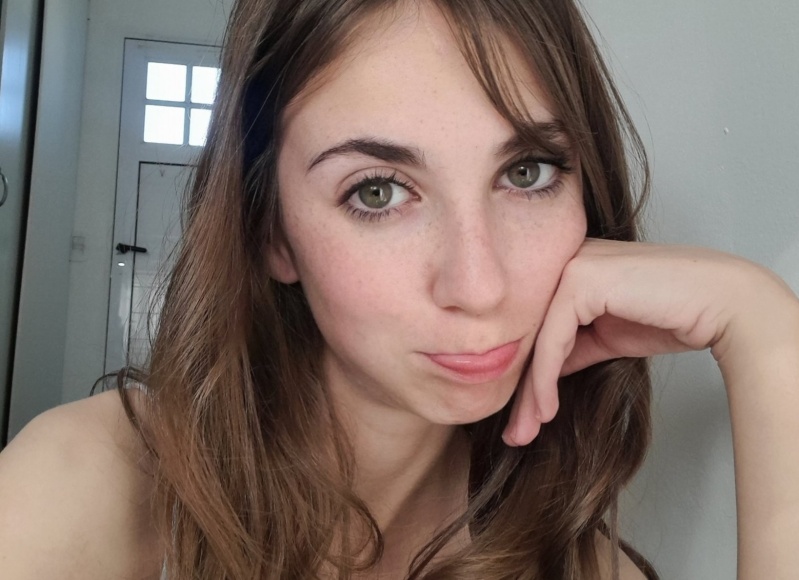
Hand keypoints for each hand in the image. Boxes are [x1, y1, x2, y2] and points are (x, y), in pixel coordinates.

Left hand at [503, 238, 798, 445]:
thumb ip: (570, 345)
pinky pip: (552, 339)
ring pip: (536, 339)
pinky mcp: (580, 279)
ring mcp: (570, 264)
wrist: (722, 303)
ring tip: (525, 432)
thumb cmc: (671, 315)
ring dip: (530, 393)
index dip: (526, 374)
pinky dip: (545, 379)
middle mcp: (563, 258)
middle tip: (515, 434)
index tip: (522, 418)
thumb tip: (538, 374)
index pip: (535, 326)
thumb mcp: (605, 336)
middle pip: (530, 333)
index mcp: (567, 264)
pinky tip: (547, 410)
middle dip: (521, 389)